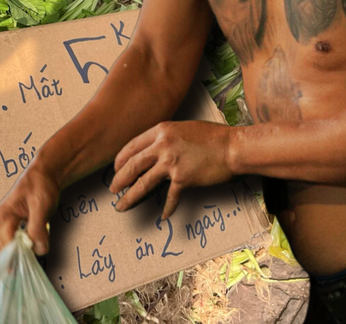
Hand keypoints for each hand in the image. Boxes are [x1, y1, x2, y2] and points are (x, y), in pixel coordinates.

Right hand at [0, 161, 60, 255]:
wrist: (44, 175)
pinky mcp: (14, 231)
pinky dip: (33, 243)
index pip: (7, 247)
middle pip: (11, 252)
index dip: (23, 254)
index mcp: (1, 218)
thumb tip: (39, 250)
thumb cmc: (40, 186)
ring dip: (32, 246)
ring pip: (18, 251)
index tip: (38, 250)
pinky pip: (21, 246)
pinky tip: (40, 230)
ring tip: (42, 228)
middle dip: (29, 250)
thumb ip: (38, 228)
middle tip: (42, 234)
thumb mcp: (40, 205)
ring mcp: (6, 229)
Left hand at [109, 121, 233, 218]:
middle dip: (119, 180)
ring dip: (130, 196)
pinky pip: (170, 197)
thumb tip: (153, 150)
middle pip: (132, 165)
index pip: (131, 146)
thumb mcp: (182, 128)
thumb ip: (165, 138)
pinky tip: (164, 217)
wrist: (233, 147)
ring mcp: (171, 163)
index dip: (120, 160)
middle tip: (112, 190)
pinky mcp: (183, 178)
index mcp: (160, 131)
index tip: (115, 169)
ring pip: (143, 183)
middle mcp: (162, 146)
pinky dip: (167, 208)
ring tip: (121, 206)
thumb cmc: (212, 136)